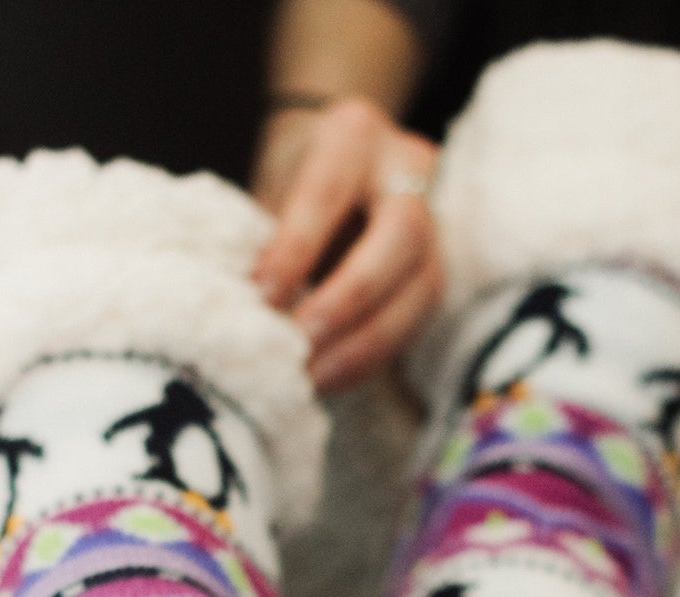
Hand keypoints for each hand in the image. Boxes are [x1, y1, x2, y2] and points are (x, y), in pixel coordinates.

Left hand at [252, 97, 441, 393]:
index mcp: (354, 135)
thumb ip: (263, 236)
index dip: (294, 251)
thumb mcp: (272, 187)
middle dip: (347, 300)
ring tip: (313, 377)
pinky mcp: (439, 270)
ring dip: (364, 344)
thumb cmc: (291, 178)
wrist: (339, 166)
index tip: (260, 299)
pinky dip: (372, 358)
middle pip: (399, 237)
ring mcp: (437, 221)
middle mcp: (409, 168)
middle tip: (299, 343)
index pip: (326, 194)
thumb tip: (240, 307)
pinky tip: (332, 379)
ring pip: (421, 289)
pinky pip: (416, 322)